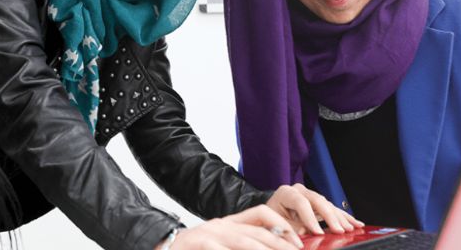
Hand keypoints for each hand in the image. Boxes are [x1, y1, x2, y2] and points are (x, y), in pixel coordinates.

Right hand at [155, 205, 303, 249]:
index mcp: (230, 222)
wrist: (163, 247)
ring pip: (242, 241)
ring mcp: (209, 234)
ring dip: (262, 249)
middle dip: (280, 242)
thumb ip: (242, 242)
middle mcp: (222, 225)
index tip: (296, 241)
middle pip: (257, 230)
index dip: (282, 225)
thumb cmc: (195, 249)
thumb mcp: (221, 242)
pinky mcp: (198, 244)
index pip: (261, 214)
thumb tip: (270, 245)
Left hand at [265, 184, 363, 234]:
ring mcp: (310, 195)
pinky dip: (344, 217)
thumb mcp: (278, 223)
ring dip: (341, 218)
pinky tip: (356, 223)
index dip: (310, 218)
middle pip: (318, 201)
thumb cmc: (272, 218)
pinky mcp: (318, 202)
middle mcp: (299, 190)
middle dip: (330, 217)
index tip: (318, 233)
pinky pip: (333, 208)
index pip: (301, 203)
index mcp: (286, 193)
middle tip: (340, 230)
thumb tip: (307, 233)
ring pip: (328, 204)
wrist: (272, 212)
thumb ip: (292, 227)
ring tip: (351, 228)